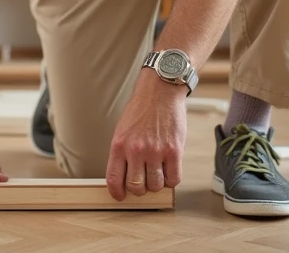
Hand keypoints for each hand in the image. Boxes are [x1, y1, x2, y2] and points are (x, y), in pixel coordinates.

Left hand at [105, 74, 186, 199]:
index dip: (117, 193)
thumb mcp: (123, 129)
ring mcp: (156, 151)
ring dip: (157, 184)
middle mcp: (136, 150)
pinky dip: (172, 179)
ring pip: (156, 185)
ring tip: (158, 172)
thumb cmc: (142, 109)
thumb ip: (123, 152)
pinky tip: (169, 169)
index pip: (114, 179)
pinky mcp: (174, 150)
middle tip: (144, 181)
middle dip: (140, 189)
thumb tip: (125, 177)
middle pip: (136, 187)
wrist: (161, 91)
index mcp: (119, 145)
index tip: (121, 196)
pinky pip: (174, 179)